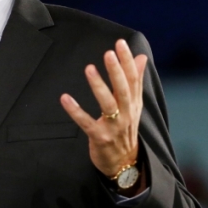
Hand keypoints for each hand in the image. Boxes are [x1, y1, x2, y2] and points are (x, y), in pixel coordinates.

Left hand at [60, 39, 147, 178]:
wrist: (124, 163)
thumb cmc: (126, 130)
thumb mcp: (134, 105)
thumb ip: (136, 80)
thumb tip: (141, 57)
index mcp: (133, 103)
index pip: (132, 79)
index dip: (127, 61)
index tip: (120, 44)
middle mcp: (126, 114)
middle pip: (123, 89)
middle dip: (116, 71)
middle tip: (109, 53)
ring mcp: (113, 127)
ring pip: (108, 104)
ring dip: (99, 86)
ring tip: (89, 69)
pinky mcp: (99, 137)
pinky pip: (86, 123)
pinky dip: (76, 111)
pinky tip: (65, 98)